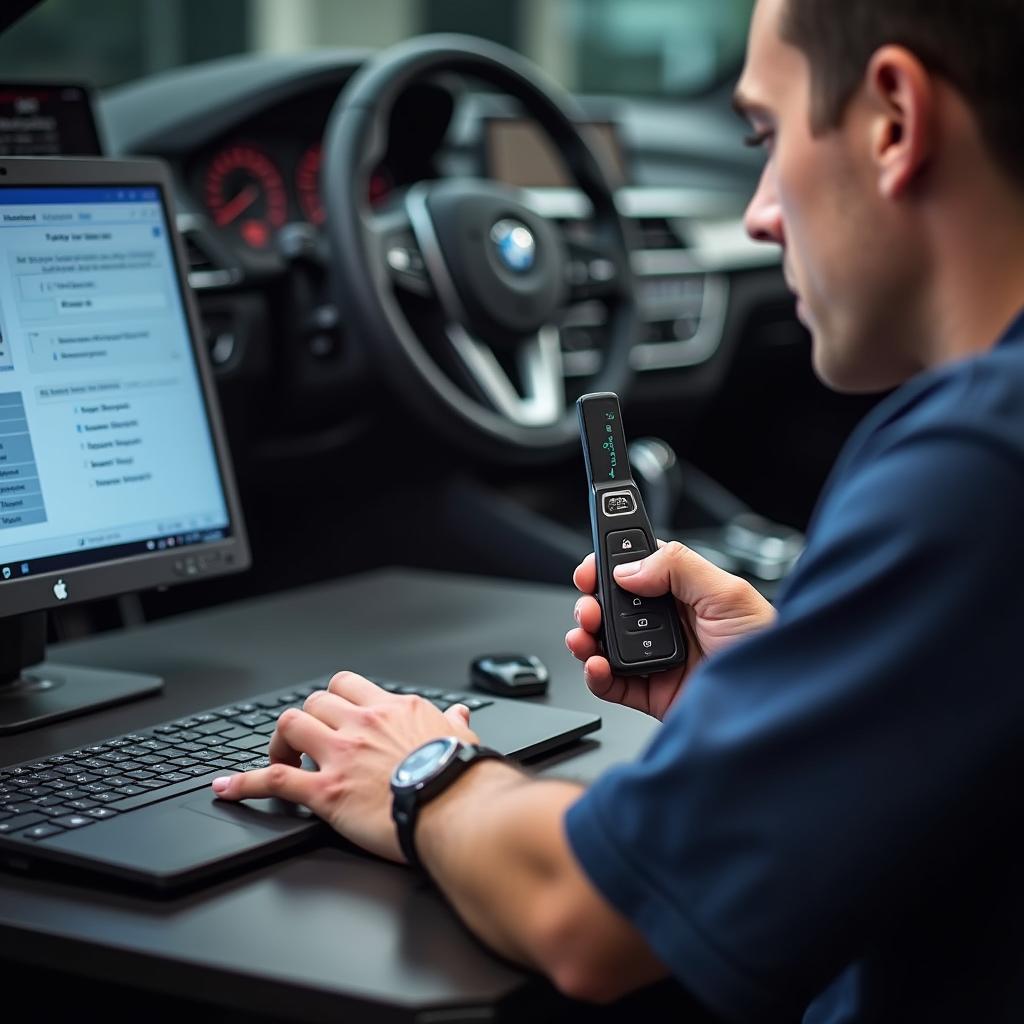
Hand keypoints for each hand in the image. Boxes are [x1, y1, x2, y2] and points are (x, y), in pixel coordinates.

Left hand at [210, 671, 479, 861]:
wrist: (457, 809)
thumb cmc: (461, 778)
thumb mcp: (461, 739)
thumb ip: (452, 723)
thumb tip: (457, 716)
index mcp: (393, 709)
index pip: (348, 685)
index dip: (334, 699)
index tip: (333, 715)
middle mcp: (362, 724)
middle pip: (315, 700)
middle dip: (307, 719)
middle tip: (309, 743)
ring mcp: (340, 755)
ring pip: (290, 725)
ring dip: (281, 742)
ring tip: (283, 759)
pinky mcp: (326, 792)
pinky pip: (273, 779)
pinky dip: (245, 783)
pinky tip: (227, 788)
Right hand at [566, 541, 775, 719]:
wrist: (775, 708)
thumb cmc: (767, 647)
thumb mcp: (728, 593)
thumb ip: (679, 567)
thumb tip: (630, 569)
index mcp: (684, 592)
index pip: (636, 570)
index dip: (608, 565)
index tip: (591, 567)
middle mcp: (667, 624)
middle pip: (611, 606)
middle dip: (591, 602)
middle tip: (589, 606)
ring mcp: (656, 659)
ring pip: (603, 643)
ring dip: (585, 636)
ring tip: (585, 635)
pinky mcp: (651, 693)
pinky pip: (610, 683)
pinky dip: (594, 674)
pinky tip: (597, 666)